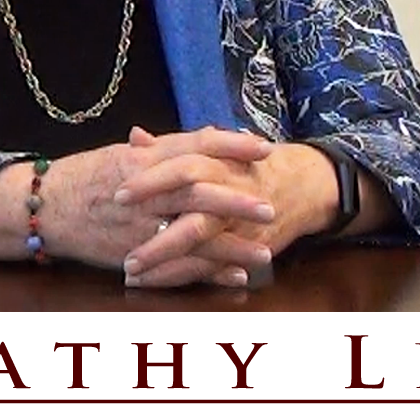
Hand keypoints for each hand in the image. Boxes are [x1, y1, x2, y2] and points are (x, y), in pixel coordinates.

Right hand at [37, 127, 275, 278]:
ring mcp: (139, 221)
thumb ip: (166, 148)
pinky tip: (235, 276)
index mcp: (145, 157)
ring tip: (265, 252)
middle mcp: (146, 187)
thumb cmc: (86, 176)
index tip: (265, 148)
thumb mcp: (125, 154)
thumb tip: (206, 136)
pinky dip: (207, 271)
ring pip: (192, 230)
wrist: (44, 207)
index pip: (195, 145)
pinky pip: (175, 263)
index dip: (231, 145)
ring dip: (231, 244)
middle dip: (237, 199)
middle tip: (272, 207)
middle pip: (198, 189)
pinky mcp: (134, 251)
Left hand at [115, 131, 340, 287]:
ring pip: (202, 243)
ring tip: (131, 274)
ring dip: (167, 261)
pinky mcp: (250, 245)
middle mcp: (230, 191)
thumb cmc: (244, 163)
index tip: (117, 194)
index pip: (181, 167)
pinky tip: (157, 283)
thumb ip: (170, 145)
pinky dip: (187, 275)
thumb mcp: (211, 148)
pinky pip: (216, 265)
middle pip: (192, 212)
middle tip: (125, 253)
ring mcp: (241, 222)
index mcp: (218, 161)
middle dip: (159, 236)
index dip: (150, 180)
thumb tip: (134, 137)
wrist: (302, 183)